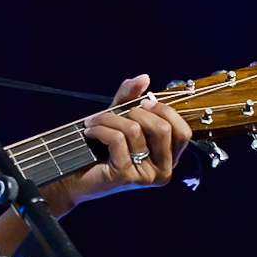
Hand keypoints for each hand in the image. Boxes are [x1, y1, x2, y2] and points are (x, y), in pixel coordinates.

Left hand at [41, 74, 191, 212]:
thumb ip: (131, 98)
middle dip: (135, 112)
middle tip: (114, 113)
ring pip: (135, 130)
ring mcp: (146, 176)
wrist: (74, 178)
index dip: (165, 111)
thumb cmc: (100, 150)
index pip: (183, 132)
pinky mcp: (125, 176)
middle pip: (163, 128)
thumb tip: (143, 77)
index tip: (143, 102)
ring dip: (109, 119)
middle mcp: (163, 171)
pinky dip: (100, 129)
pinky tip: (89, 132)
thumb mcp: (119, 119)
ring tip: (93, 122)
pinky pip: (117, 139)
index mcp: (168, 158)